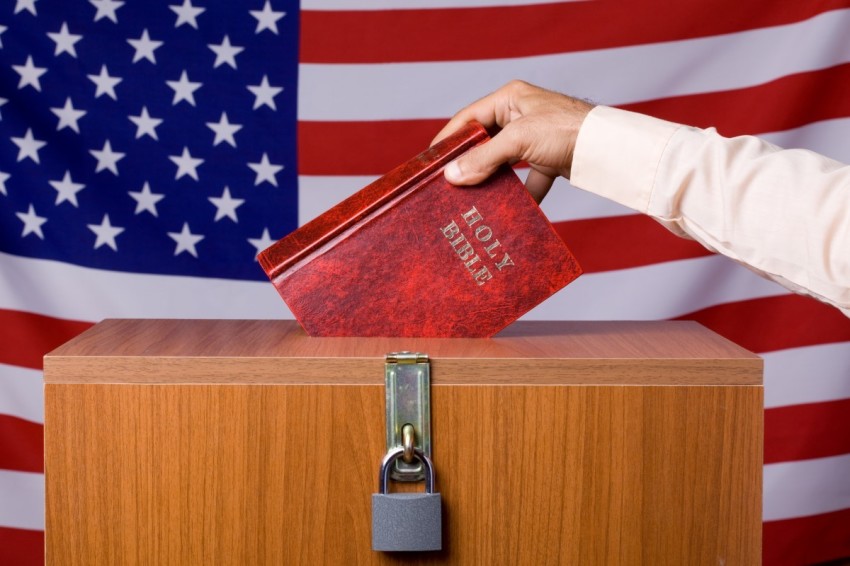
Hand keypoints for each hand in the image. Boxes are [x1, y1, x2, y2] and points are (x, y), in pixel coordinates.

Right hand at [432, 80, 593, 202]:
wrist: (610, 149)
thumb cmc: (566, 130)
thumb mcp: (518, 141)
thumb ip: (484, 158)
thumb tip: (451, 176)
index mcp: (510, 98)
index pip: (468, 118)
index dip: (449, 139)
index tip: (430, 161)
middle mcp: (521, 115)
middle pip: (485, 141)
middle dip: (469, 163)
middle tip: (446, 183)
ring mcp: (535, 138)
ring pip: (504, 162)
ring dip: (491, 180)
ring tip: (471, 198)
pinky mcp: (550, 158)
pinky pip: (528, 179)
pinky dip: (521, 195)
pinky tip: (511, 211)